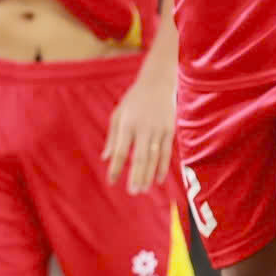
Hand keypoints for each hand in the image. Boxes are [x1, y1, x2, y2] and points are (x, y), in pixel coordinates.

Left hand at [103, 55, 176, 194]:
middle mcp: (144, 128)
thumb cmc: (134, 100)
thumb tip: (106, 158)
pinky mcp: (170, 130)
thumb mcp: (118, 114)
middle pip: (140, 158)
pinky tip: (158, 179)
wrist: (158, 83)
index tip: (111, 181)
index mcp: (127, 124)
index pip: (121, 151)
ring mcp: (158, 130)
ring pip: (154, 157)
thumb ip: (112, 137)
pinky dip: (162, 167)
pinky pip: (166, 152)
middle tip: (132, 192)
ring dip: (149, 175)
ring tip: (143, 190)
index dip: (116, 167)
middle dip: (136, 176)